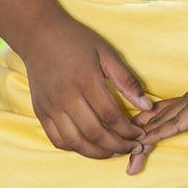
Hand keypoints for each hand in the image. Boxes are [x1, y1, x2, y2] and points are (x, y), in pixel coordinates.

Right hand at [22, 9, 150, 158]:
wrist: (40, 34)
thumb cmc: (77, 40)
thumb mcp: (106, 53)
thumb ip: (127, 80)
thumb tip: (147, 106)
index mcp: (85, 80)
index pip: (111, 116)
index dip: (128, 130)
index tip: (139, 134)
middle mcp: (66, 97)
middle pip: (95, 134)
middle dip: (118, 146)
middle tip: (132, 148)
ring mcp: (50, 106)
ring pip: (76, 142)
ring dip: (98, 153)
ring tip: (114, 151)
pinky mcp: (40, 111)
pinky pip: (58, 140)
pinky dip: (75, 148)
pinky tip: (89, 145)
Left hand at [130, 56, 187, 170]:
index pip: (165, 124)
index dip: (150, 138)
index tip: (136, 155)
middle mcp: (187, 103)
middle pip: (156, 125)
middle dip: (139, 143)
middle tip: (125, 164)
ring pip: (161, 124)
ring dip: (143, 140)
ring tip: (125, 156)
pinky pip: (175, 122)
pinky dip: (158, 132)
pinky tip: (145, 139)